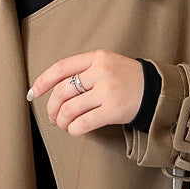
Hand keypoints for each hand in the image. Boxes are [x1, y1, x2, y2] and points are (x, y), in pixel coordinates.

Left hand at [28, 49, 143, 135]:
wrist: (155, 90)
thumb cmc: (127, 79)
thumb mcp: (106, 64)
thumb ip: (84, 71)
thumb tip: (55, 90)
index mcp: (96, 58)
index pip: (61, 68)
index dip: (43, 81)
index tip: (33, 93)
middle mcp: (100, 72)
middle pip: (62, 91)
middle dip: (52, 108)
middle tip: (53, 118)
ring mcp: (107, 91)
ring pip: (70, 109)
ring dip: (62, 122)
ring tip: (64, 125)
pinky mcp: (114, 110)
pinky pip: (84, 123)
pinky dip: (74, 129)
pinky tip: (75, 130)